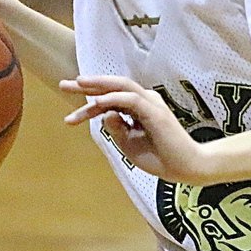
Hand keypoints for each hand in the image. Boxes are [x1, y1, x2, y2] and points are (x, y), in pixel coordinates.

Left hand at [60, 75, 209, 182]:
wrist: (186, 167)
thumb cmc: (161, 157)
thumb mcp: (130, 144)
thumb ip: (116, 129)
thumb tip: (103, 113)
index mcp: (139, 108)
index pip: (110, 100)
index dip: (88, 106)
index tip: (69, 117)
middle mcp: (144, 101)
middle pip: (112, 87)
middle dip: (88, 85)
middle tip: (64, 84)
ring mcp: (150, 104)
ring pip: (121, 86)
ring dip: (98, 85)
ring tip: (78, 83)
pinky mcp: (154, 111)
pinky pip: (130, 100)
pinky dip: (113, 98)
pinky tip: (96, 102)